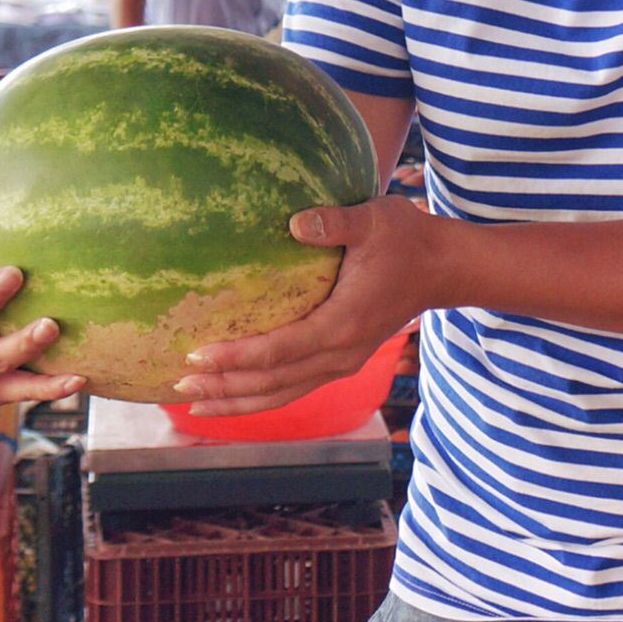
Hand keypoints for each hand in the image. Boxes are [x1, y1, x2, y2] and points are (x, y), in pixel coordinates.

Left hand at [174, 196, 439, 413]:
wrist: (442, 267)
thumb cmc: (406, 238)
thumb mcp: (374, 219)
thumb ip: (335, 223)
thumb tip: (295, 223)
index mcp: (343, 325)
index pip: (280, 351)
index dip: (237, 357)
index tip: (197, 353)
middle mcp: (341, 354)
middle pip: (274, 384)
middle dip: (226, 387)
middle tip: (180, 383)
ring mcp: (343, 363)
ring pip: (282, 395)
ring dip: (238, 401)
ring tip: (194, 402)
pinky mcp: (341, 361)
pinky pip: (294, 388)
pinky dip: (261, 396)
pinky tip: (233, 396)